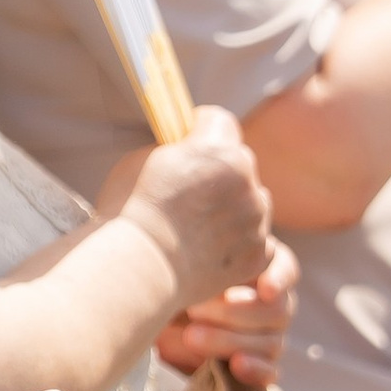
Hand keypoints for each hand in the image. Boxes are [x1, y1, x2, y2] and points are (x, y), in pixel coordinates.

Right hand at [96, 106, 275, 315]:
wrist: (140, 269)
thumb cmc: (132, 212)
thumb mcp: (143, 160)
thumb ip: (176, 150)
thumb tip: (186, 150)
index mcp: (220, 151)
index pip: (220, 120)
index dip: (201, 128)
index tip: (188, 139)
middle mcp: (247, 182)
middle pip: (240, 163)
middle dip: (220, 171)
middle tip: (189, 192)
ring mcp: (256, 222)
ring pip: (253, 203)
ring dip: (233, 208)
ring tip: (198, 227)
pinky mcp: (258, 256)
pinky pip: (258, 239)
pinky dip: (239, 243)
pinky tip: (210, 250)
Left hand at [154, 239, 298, 390]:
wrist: (155, 317)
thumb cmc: (175, 283)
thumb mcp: (184, 271)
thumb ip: (203, 271)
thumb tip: (209, 286)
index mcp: (264, 268)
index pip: (286, 270)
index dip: (279, 279)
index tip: (265, 289)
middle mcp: (274, 303)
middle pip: (276, 310)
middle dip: (234, 312)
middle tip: (194, 310)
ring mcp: (271, 338)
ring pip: (270, 343)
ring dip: (229, 340)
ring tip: (191, 336)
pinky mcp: (260, 369)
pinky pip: (269, 373)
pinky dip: (254, 369)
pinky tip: (235, 364)